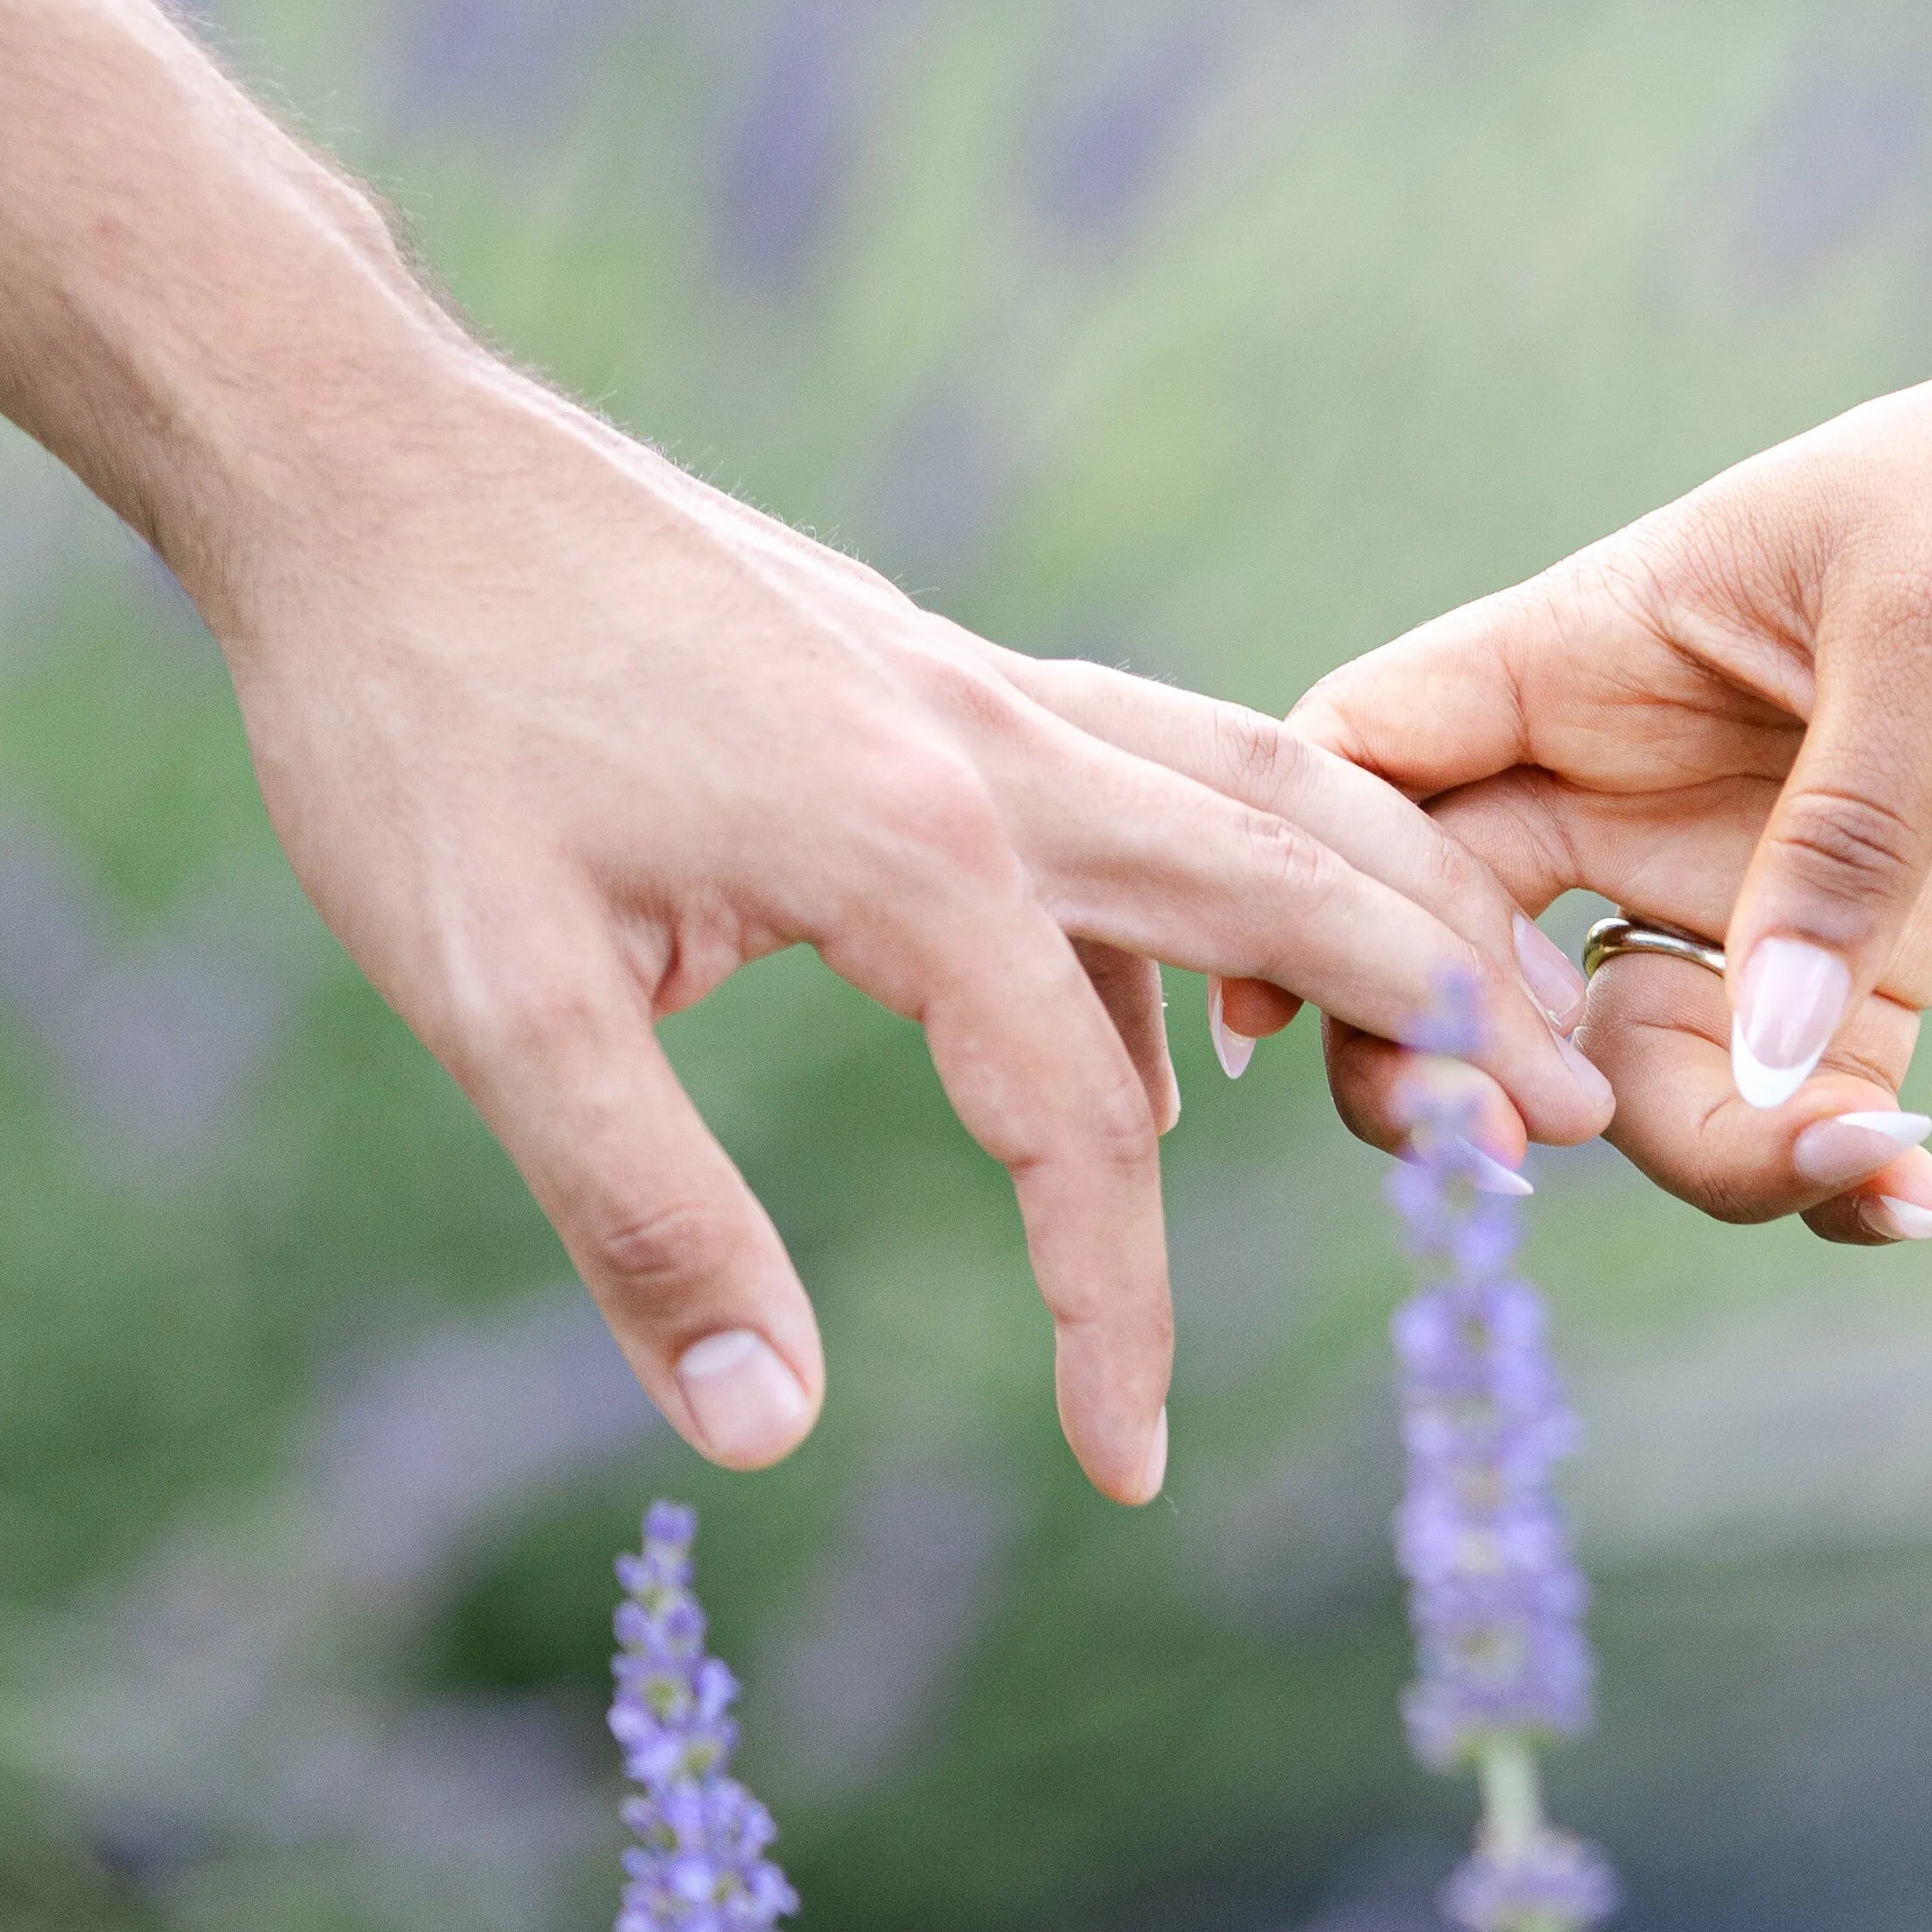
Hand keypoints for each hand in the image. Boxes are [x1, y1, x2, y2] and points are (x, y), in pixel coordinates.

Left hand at [204, 343, 1614, 1494]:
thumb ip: (646, 1219)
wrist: (363, 462)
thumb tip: (762, 1436)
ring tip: (1481, 1016)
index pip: (1085, 1127)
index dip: (1115, 1316)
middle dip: (1444, 1011)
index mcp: (913, 843)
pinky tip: (1170, 1029)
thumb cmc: (412, 726)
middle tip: (1568, 1129)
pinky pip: (1139, 772)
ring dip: (1385, 898)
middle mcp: (992, 740)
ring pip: (1257, 784)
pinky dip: (1215, 882)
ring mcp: (971, 680)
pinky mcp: (923, 661)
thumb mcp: (496, 1001)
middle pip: (1300, 878)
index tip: (1123, 1470)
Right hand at [1284, 260, 1931, 1239]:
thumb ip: (1840, 844)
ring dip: (1712, 1146)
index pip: (1374, 765)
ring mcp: (1752, 869)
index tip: (1265, 1022)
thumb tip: (1766, 1060)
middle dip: (1480, 1071)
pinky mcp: (1881, 939)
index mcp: (1595, 653)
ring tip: (1864, 1168)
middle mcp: (1639, 774)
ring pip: (1638, 1056)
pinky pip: (1807, 1088)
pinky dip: (1842, 1161)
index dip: (1303, 887)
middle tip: (1545, 1154)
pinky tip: (1915, 1195)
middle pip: (1469, 950)